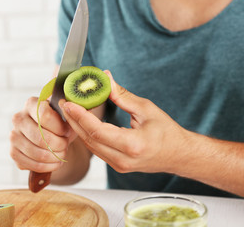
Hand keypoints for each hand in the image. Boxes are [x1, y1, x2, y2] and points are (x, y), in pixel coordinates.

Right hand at [10, 97, 75, 172]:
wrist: (52, 135)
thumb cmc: (60, 122)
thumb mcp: (66, 114)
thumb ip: (68, 111)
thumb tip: (67, 108)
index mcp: (31, 104)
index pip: (44, 116)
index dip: (60, 128)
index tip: (67, 132)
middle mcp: (19, 118)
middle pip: (40, 137)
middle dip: (59, 144)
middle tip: (65, 145)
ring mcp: (14, 136)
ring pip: (38, 153)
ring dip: (55, 157)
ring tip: (62, 153)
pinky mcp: (13, 153)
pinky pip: (33, 165)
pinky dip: (49, 166)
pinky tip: (56, 162)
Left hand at [59, 70, 188, 173]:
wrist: (179, 155)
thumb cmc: (168, 132)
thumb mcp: (147, 109)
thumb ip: (123, 96)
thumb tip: (106, 79)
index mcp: (133, 145)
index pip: (98, 131)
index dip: (80, 116)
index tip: (69, 103)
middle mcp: (123, 159)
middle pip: (89, 140)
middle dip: (73, 121)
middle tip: (64, 103)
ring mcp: (119, 165)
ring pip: (91, 146)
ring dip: (78, 128)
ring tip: (70, 111)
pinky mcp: (117, 166)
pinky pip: (97, 150)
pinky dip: (87, 135)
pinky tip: (82, 123)